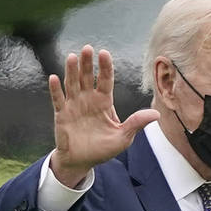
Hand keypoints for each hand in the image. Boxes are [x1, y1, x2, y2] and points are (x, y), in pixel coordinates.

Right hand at [48, 44, 158, 186]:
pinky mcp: (61, 114)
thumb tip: (156, 114)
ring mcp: (74, 105)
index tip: (104, 53)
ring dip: (71, 71)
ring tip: (72, 57)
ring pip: (72, 84)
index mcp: (104, 102)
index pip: (105, 80)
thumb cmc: (103, 149)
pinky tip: (54, 78)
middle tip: (87, 49)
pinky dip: (55, 89)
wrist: (82, 162)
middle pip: (87, 77)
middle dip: (87, 63)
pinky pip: (58, 100)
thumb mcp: (123, 137)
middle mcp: (88, 99)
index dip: (105, 67)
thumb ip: (136, 123)